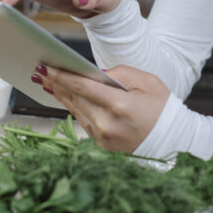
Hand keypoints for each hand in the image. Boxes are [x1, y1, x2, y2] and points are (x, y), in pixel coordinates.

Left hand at [32, 64, 168, 152]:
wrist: (173, 140)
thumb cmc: (162, 108)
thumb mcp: (147, 81)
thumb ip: (119, 73)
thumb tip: (94, 73)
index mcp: (119, 105)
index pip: (83, 87)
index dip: (62, 76)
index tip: (46, 67)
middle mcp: (107, 124)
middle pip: (75, 99)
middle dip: (56, 84)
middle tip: (40, 71)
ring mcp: (103, 137)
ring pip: (76, 110)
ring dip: (61, 96)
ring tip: (47, 82)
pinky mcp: (102, 144)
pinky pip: (84, 121)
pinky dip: (74, 108)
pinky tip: (66, 98)